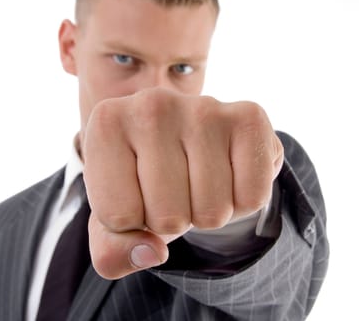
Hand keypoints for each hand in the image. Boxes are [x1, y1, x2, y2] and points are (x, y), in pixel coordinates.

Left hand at [82, 87, 283, 278]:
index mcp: (106, 124)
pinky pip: (252, 199)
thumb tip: (151, 253)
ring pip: (212, 212)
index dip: (133, 222)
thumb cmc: (145, 177)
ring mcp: (202, 107)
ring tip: (199, 178)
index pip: (119, 218)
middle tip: (174, 187)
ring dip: (208, 212)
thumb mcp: (116, 215)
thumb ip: (112, 250)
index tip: (137, 191)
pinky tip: (228, 172)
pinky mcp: (248, 117)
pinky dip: (242, 202)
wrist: (188, 138)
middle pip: (168, 218)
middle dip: (173, 219)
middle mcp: (151, 104)